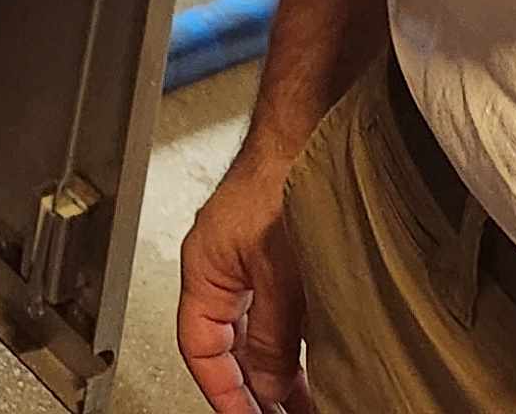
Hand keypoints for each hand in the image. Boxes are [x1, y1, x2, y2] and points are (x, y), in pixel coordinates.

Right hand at [176, 142, 316, 413]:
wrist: (312, 129)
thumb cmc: (285, 178)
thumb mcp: (281, 276)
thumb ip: (273, 337)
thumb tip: (268, 385)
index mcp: (205, 269)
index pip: (200, 349)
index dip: (223, 393)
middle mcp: (221, 266)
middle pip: (227, 344)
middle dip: (254, 388)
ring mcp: (248, 258)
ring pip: (253, 330)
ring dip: (277, 368)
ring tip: (306, 400)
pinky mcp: (276, 250)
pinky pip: (274, 310)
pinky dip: (291, 341)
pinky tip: (314, 358)